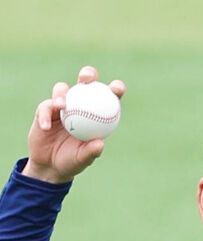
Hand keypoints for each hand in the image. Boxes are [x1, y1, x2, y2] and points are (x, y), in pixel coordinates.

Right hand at [24, 66, 125, 184]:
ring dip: (62, 94)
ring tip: (62, 105)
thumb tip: (100, 144)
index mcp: (96, 116)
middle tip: (87, 78)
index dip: (114, 90)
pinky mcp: (45, 110)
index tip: (118, 88)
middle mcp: (80, 107)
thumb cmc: (72, 161)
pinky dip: (45, 116)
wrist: (51, 166)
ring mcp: (62, 107)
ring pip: (62, 90)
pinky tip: (46, 126)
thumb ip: (91, 151)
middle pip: (85, 84)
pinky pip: (45, 107)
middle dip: (88, 75)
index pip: (107, 100)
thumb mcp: (83, 159)